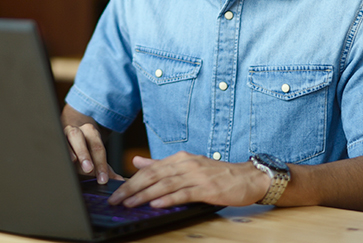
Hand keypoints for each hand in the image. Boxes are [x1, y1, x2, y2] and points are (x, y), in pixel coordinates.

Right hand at [60, 105, 123, 183]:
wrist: (69, 137)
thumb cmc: (85, 150)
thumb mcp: (96, 158)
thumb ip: (106, 169)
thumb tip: (120, 181)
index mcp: (90, 132)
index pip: (97, 147)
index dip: (101, 164)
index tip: (103, 179)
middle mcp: (76, 130)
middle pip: (79, 138)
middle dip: (84, 154)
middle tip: (89, 169)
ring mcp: (62, 134)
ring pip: (64, 140)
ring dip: (69, 152)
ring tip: (72, 163)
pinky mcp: (52, 140)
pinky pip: (54, 145)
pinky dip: (56, 154)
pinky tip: (58, 164)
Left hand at [108, 152, 267, 207]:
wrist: (246, 177)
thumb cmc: (217, 173)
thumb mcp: (187, 165)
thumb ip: (161, 164)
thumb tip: (137, 161)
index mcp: (180, 159)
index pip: (149, 169)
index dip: (131, 180)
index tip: (116, 191)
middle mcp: (186, 164)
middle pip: (153, 176)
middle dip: (132, 188)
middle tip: (116, 199)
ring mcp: (196, 176)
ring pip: (165, 185)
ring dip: (145, 195)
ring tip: (130, 203)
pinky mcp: (207, 189)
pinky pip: (184, 194)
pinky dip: (168, 199)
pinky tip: (156, 204)